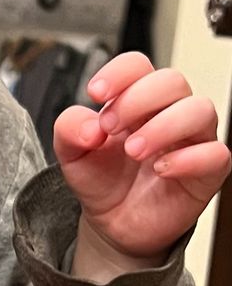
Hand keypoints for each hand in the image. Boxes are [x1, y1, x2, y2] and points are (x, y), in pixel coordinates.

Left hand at [53, 52, 230, 275]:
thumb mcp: (70, 151)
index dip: (119, 72)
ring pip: (201, 110)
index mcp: (134, 99)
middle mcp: (166, 113)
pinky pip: (217, 153)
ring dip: (164, 126)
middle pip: (172, 80)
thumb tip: (89, 125)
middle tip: (110, 126)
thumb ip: (69, 128)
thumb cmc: (100, 178)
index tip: (96, 93)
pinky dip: (188, 159)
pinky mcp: (206, 172)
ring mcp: (190, 140)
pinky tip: (160, 169)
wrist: (112, 221)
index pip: (138, 64)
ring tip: (133, 150)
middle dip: (138, 99)